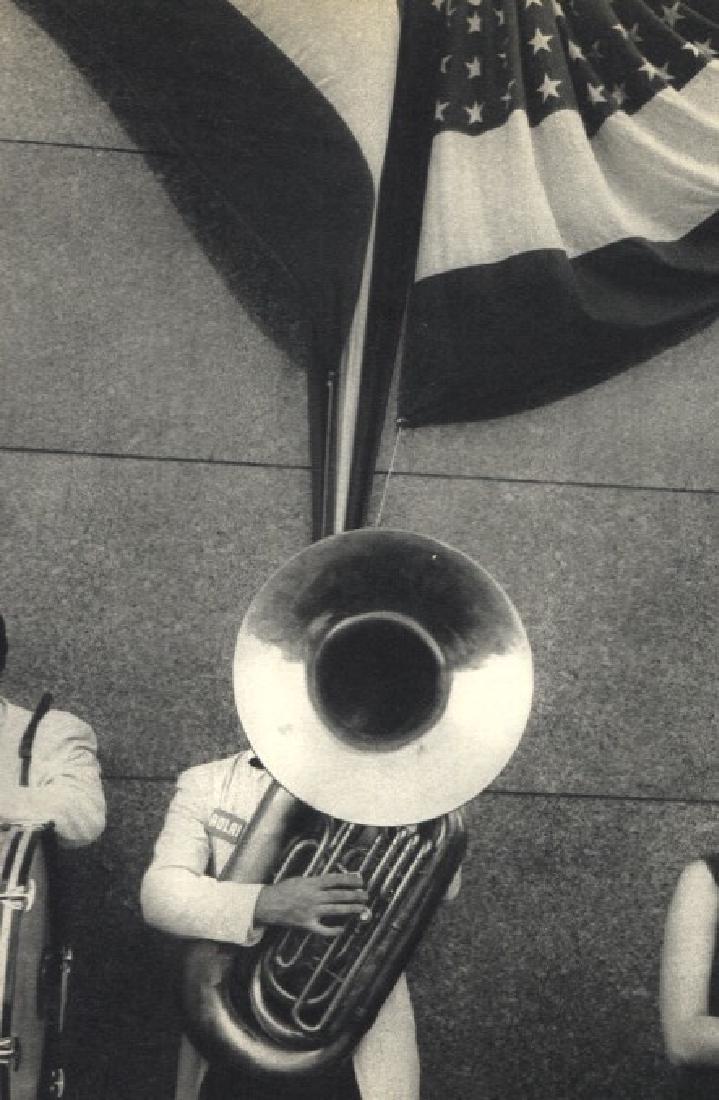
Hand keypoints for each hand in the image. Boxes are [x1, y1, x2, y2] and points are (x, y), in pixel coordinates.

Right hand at [254, 872, 368, 935]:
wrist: (267, 904)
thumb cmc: (283, 890)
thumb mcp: (300, 879)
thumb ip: (316, 880)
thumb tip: (334, 880)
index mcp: (311, 884)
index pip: (335, 880)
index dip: (349, 879)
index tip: (360, 879)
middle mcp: (313, 897)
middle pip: (338, 895)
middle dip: (354, 895)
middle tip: (366, 895)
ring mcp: (310, 911)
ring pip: (335, 910)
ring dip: (350, 909)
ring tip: (362, 908)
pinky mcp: (306, 924)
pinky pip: (323, 929)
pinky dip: (334, 930)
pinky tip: (343, 928)